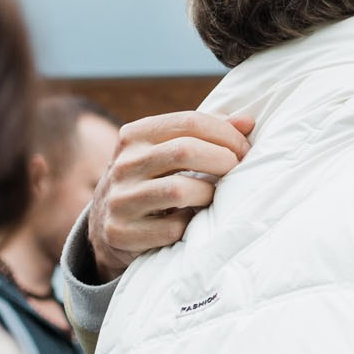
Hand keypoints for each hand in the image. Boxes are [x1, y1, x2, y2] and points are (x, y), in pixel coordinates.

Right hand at [85, 110, 254, 279]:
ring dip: (209, 194)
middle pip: (185, 151)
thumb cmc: (153, 181)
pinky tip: (192, 221)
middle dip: (223, 160)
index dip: (226, 133)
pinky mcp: (121, 233)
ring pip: (179, 190)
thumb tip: (247, 121)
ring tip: (214, 197)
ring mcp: (119, 200)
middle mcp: (122, 165)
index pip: (189, 121)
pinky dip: (191, 225)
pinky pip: (172, 228)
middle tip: (238, 171)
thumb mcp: (168, 152)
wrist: (106, 227)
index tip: (244, 149)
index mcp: (134, 136)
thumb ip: (206, 134)